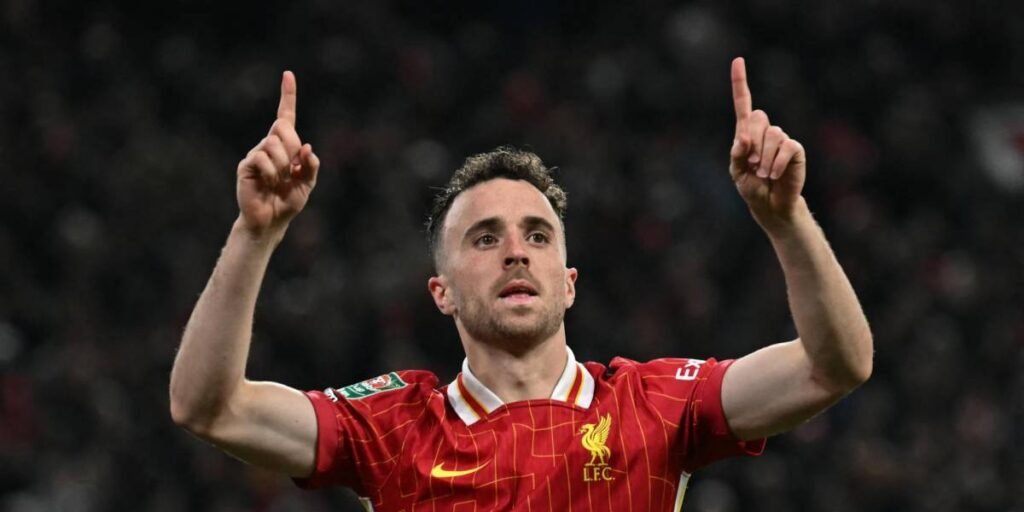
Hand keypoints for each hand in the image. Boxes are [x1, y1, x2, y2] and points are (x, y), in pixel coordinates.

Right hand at [236, 71, 320, 235]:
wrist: (270, 221)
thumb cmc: (288, 201)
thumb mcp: (307, 183)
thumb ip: (311, 165)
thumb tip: (307, 148)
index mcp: (285, 146)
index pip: (285, 117)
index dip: (287, 96)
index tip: (288, 74)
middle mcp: (268, 145)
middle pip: (283, 127)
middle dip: (293, 147)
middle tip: (292, 169)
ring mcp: (256, 153)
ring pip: (274, 144)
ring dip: (283, 166)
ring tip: (278, 181)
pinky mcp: (246, 165)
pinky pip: (263, 158)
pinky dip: (272, 173)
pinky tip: (268, 183)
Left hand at [729, 57, 805, 225]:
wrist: (770, 205)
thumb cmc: (751, 187)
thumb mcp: (736, 172)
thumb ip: (737, 154)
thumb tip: (743, 136)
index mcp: (747, 133)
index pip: (743, 104)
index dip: (740, 83)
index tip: (738, 61)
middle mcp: (765, 131)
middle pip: (757, 118)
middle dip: (752, 142)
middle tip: (751, 164)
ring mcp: (781, 139)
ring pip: (772, 134)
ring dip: (763, 158)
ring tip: (763, 174)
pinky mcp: (795, 150)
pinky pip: (786, 147)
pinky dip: (776, 163)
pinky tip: (773, 175)